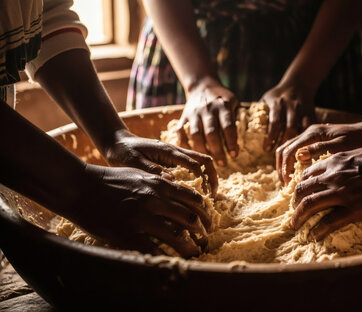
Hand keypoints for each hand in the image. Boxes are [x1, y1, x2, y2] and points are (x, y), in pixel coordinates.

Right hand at [72, 164, 213, 257]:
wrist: (80, 186)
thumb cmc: (109, 180)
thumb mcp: (139, 174)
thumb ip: (159, 181)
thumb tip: (175, 185)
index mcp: (160, 184)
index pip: (194, 198)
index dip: (205, 211)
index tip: (208, 221)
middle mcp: (155, 199)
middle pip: (190, 218)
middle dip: (202, 230)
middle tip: (205, 239)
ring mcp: (142, 217)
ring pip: (178, 237)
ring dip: (190, 247)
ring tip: (193, 252)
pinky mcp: (128, 233)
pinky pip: (154, 250)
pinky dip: (166, 257)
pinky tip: (170, 261)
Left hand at [104, 129, 217, 195]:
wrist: (116, 142)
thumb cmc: (123, 152)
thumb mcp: (133, 163)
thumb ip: (151, 170)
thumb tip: (171, 180)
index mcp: (167, 151)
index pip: (193, 163)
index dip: (203, 179)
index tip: (205, 196)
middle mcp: (175, 151)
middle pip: (204, 160)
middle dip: (212, 177)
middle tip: (213, 195)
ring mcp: (175, 154)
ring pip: (200, 162)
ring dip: (208, 176)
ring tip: (208, 195)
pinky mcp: (172, 159)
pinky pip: (192, 166)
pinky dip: (199, 176)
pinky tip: (195, 191)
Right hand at [176, 81, 238, 166]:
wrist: (203, 85)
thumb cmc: (222, 98)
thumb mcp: (234, 102)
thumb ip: (239, 116)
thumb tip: (250, 136)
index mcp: (223, 105)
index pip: (228, 126)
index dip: (231, 141)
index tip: (234, 155)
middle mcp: (207, 109)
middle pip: (211, 133)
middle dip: (217, 150)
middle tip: (222, 164)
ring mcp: (194, 113)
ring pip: (195, 134)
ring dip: (201, 150)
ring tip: (207, 161)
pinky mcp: (183, 116)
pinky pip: (180, 131)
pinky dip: (183, 143)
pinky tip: (190, 153)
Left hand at [260, 82, 315, 151]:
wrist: (299, 83)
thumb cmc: (278, 95)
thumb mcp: (266, 98)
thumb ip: (259, 112)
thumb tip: (246, 128)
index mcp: (277, 103)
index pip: (274, 122)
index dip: (270, 137)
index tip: (266, 149)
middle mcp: (291, 107)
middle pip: (290, 127)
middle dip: (284, 142)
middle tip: (279, 155)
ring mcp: (303, 111)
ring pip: (302, 129)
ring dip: (296, 142)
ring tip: (290, 154)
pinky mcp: (311, 114)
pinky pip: (311, 128)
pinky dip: (308, 138)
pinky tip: (303, 148)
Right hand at [276, 120, 361, 183]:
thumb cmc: (359, 141)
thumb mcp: (340, 147)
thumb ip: (319, 149)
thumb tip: (298, 156)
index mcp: (313, 133)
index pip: (289, 150)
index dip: (285, 169)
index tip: (288, 185)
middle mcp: (309, 132)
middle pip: (284, 149)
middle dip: (281, 168)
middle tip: (285, 186)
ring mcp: (311, 136)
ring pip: (289, 150)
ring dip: (285, 166)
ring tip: (289, 183)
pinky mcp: (315, 141)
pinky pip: (298, 151)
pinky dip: (293, 164)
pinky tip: (299, 176)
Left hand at [290, 148, 361, 240]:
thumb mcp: (359, 153)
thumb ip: (343, 163)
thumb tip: (337, 170)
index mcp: (334, 162)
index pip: (308, 173)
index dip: (300, 185)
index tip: (300, 193)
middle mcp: (333, 176)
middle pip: (303, 189)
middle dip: (295, 201)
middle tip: (294, 210)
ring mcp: (342, 193)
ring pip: (309, 205)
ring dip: (299, 217)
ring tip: (295, 225)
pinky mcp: (354, 209)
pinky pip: (328, 222)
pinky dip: (317, 230)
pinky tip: (313, 236)